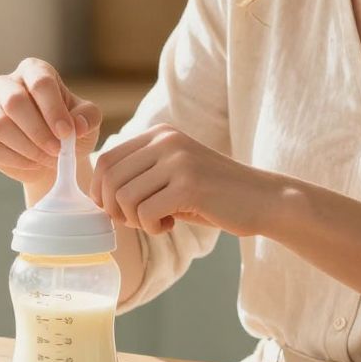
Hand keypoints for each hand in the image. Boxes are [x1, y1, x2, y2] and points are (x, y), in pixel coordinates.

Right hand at [0, 59, 101, 183]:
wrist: (54, 156)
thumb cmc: (70, 130)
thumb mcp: (88, 120)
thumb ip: (88, 117)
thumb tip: (77, 124)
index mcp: (34, 71)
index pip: (40, 82)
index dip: (54, 109)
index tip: (67, 132)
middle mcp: (8, 84)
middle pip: (14, 101)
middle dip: (38, 131)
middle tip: (57, 150)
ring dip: (28, 147)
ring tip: (48, 158)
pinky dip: (15, 160)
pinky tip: (32, 163)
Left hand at [90, 124, 274, 237]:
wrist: (262, 200)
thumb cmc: (215, 195)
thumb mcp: (174, 174)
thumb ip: (141, 176)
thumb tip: (98, 196)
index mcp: (160, 134)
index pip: (108, 159)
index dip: (101, 190)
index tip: (116, 210)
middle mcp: (166, 141)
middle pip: (110, 178)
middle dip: (114, 208)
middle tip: (137, 220)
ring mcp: (178, 161)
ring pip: (124, 197)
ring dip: (135, 220)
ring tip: (159, 221)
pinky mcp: (188, 185)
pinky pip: (144, 212)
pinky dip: (152, 227)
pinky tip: (171, 224)